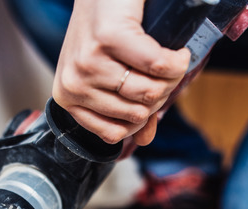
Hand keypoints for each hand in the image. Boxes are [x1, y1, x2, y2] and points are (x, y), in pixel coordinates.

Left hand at [52, 0, 190, 145]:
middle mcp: (74, 83)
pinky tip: (179, 52)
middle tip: (164, 70)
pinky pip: (159, 66)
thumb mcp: (110, 73)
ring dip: (172, 76)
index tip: (150, 91)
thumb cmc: (107, 28)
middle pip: (137, 114)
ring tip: (171, 58)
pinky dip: (178, 60)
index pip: (116, 133)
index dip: (143, 117)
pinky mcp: (108, 38)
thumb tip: (145, 140)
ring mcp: (88, 61)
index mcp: (69, 97)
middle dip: (161, 94)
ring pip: (150, 91)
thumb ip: (127, 109)